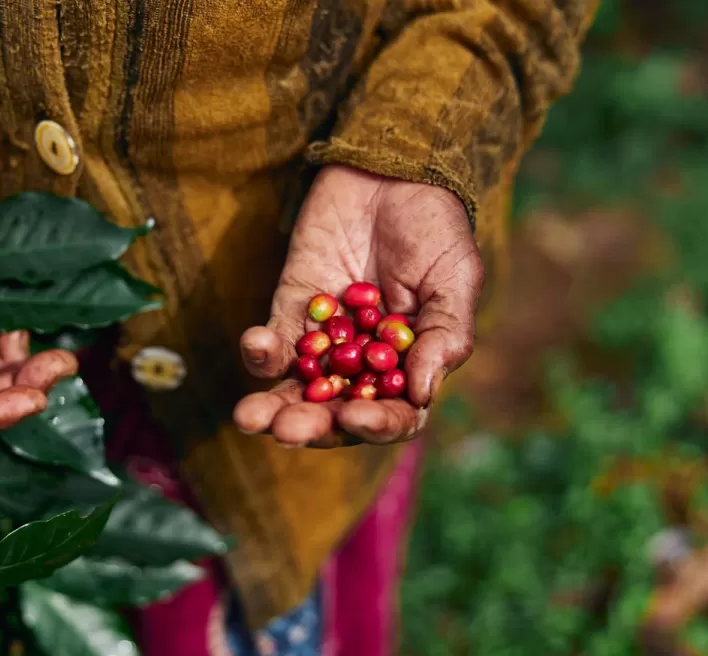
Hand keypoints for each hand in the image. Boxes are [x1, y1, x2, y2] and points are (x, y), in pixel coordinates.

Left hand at [233, 165, 483, 446]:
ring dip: (272, 408)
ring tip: (252, 417)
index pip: (392, 416)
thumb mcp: (455, 280)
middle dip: (310, 427)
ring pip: (295, 391)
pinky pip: (271, 346)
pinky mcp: (291, 313)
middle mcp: (364, 368)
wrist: (392, 172)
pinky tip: (258, 344)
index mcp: (409, 370)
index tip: (355, 416)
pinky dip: (260, 353)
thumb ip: (444, 337)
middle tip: (287, 430)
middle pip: (334, 414)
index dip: (375, 425)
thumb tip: (421, 395)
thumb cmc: (436, 229)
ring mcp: (325, 345)